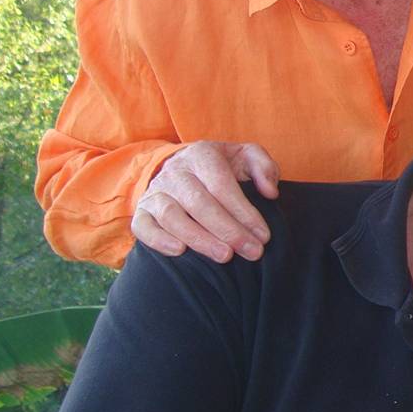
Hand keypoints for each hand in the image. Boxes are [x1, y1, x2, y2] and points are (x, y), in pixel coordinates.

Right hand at [131, 141, 279, 262]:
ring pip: (172, 216)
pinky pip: (143, 227)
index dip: (244, 212)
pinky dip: (159, 240)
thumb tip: (270, 192)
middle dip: (228, 230)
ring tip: (225, 256)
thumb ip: (264, 168)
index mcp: (201, 155)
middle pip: (199, 203)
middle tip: (251, 251)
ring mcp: (155, 191)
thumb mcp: (246, 157)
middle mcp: (175, 172)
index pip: (222, 185)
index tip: (264, 235)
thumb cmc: (221, 167)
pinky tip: (180, 252)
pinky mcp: (142, 211)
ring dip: (199, 239)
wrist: (181, 168)